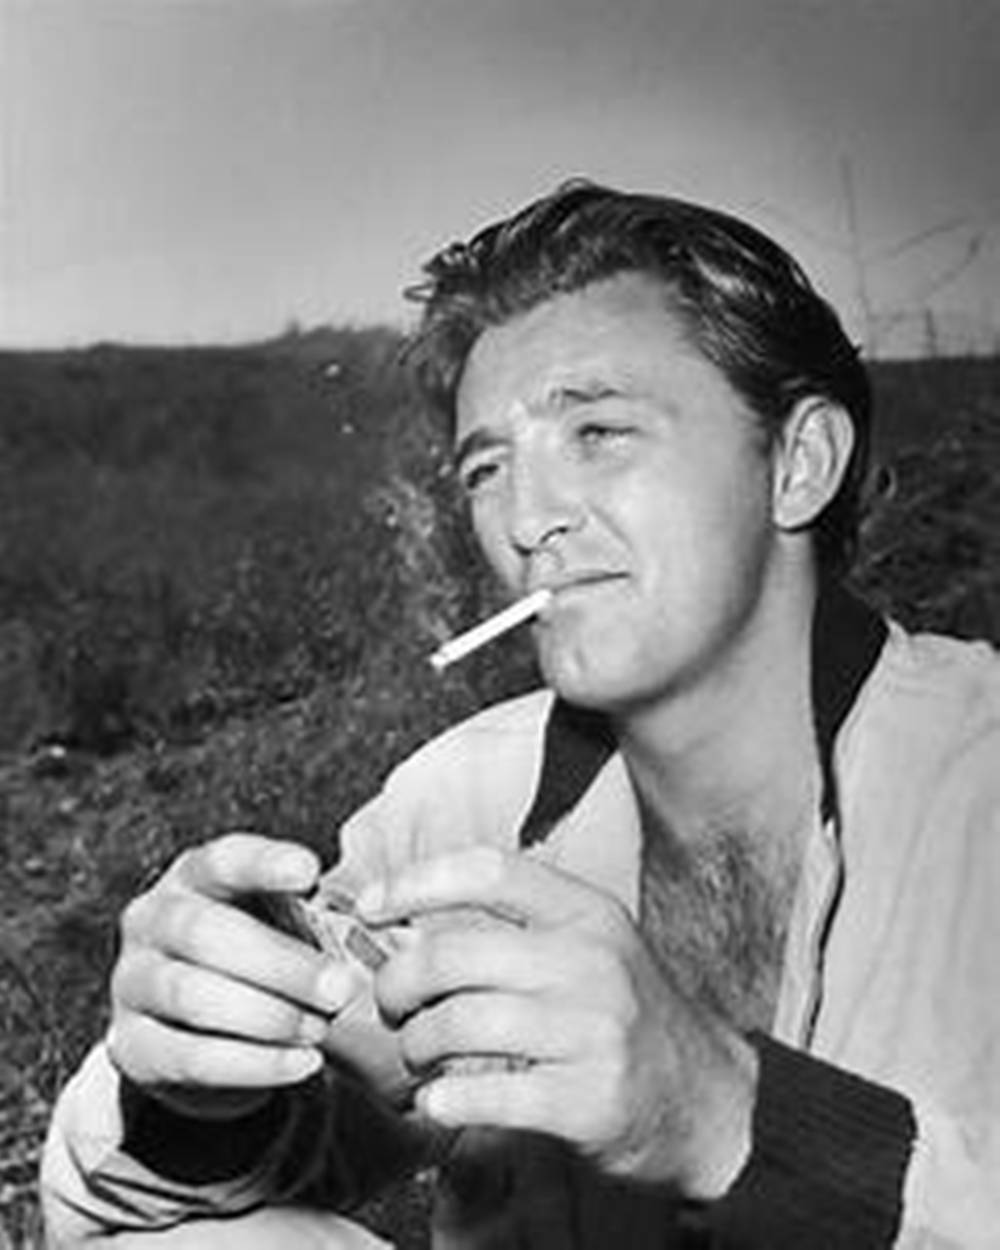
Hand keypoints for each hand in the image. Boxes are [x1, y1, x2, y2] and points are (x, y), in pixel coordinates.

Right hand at [107, 833, 357, 1117]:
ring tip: (322, 1028)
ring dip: (268, 1016)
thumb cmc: (256, 960)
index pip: (223, 860)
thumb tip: (378, 915)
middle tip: (342, 987)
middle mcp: (151, 921)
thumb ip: (310, 915)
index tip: (310, 872)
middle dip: (282, 963)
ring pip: (193, 997)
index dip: (264, 864)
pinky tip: (304, 1064)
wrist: (198, 1032)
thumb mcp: (276, 923)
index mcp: (191, 876)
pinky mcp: (132, 1049)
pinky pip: (192, 1058)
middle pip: (207, 933)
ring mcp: (131, 984)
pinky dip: (255, 1064)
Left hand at [359, 847, 757, 1197]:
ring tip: (418, 1057)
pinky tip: (440, 1101)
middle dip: (398, 983)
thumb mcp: (589, 945)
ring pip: (459, 1023)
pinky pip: (487, 1094)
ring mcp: (592, 1030)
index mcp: (585, 912)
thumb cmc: (623, 1012)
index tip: (372, 903)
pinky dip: (445, 1100)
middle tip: (390, 1005)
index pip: (488, 870)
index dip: (417, 881)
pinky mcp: (588, 1098)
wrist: (701, 1095)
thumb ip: (516, 927)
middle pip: (454, 953)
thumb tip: (408, 923)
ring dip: (417, 1046)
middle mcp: (590, 961)